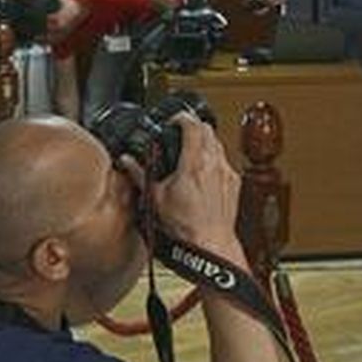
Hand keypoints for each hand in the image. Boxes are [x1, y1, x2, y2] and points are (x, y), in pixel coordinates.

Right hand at [148, 113, 243, 259]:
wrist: (210, 243)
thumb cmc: (186, 226)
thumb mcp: (156, 198)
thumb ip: (140, 174)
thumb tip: (127, 162)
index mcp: (194, 163)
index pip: (193, 125)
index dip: (181, 117)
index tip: (174, 120)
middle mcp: (214, 164)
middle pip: (208, 129)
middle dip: (194, 126)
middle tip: (181, 131)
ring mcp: (227, 173)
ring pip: (219, 143)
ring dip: (205, 140)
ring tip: (192, 149)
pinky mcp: (234, 183)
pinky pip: (225, 161)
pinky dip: (214, 158)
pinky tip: (204, 171)